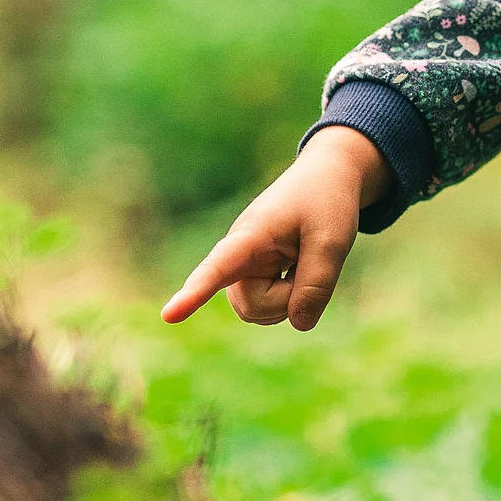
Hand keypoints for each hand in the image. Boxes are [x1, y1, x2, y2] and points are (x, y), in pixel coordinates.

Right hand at [159, 127, 391, 330]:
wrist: (327, 176)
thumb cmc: (327, 200)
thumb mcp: (332, 240)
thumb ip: (317, 284)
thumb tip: (299, 324)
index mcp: (250, 236)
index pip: (217, 268)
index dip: (193, 294)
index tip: (167, 315)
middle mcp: (237, 255)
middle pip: (252, 306)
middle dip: (287, 299)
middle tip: (310, 260)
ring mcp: (245, 268)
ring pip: (259, 312)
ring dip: (289, 299)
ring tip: (303, 261)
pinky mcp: (254, 277)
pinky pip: (268, 309)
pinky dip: (289, 298)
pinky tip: (298, 269)